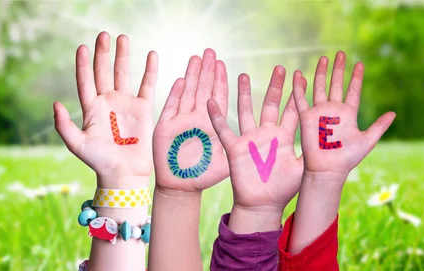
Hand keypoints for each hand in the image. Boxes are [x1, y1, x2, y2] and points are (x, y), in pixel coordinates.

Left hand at [53, 32, 157, 186]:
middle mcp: (108, 102)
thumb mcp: (77, 145)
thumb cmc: (99, 162)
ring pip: (124, 74)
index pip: (85, 80)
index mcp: (91, 108)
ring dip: (123, 56)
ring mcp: (126, 104)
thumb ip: (64, 125)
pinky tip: (151, 55)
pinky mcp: (143, 109)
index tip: (82, 47)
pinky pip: (147, 85)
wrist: (123, 174)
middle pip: (104, 71)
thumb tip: (56, 104)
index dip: (83, 64)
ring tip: (123, 38)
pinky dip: (150, 70)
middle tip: (104, 34)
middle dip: (103, 53)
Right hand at [153, 49, 228, 192]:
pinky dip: (175, 94)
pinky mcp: (165, 128)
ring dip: (192, 76)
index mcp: (212, 125)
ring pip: (187, 94)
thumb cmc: (204, 176)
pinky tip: (180, 80)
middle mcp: (197, 119)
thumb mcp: (226, 163)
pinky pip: (171, 108)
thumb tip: (258, 143)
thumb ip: (237, 150)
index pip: (218, 98)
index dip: (220, 81)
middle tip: (211, 51)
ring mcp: (181, 122)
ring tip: (196, 58)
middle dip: (206, 71)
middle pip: (203, 90)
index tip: (223, 64)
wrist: (181, 188)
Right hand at [207, 66, 305, 213]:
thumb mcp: (303, 168)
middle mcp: (267, 133)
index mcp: (284, 136)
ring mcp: (250, 139)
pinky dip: (217, 117)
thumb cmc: (284, 189)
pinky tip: (211, 102)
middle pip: (270, 104)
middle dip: (274, 86)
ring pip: (246, 110)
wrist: (263, 205)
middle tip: (279, 67)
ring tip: (242, 75)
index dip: (296, 94)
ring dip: (243, 93)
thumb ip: (313, 151)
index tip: (302, 76)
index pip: (292, 110)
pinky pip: (224, 130)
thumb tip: (333, 141)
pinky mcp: (236, 148)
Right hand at [293, 51, 395, 176]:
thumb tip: (394, 113)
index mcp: (348, 114)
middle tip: (341, 53)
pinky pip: (301, 99)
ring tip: (324, 58)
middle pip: (336, 84)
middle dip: (339, 69)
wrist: (327, 169)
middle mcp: (334, 110)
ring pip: (319, 87)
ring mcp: (319, 112)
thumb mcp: (367, 141)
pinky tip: (297, 74)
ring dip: (321, 73)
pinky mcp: (306, 117)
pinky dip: (298, 87)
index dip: (356, 78)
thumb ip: (379, 126)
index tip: (360, 64)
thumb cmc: (347, 159)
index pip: (353, 91)